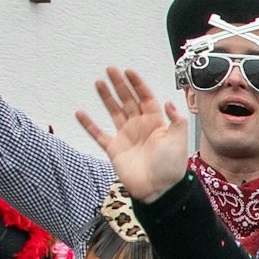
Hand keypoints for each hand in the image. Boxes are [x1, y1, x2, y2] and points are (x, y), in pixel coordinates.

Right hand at [75, 68, 191, 203]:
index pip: (146, 98)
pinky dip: (88, 124)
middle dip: (120, 85)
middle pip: (128, 100)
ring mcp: (126, 137)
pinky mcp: (114, 149)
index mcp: (156, 123)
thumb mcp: (179, 140)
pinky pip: (98, 134)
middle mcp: (140, 127)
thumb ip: (176, 120)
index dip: (138, 85)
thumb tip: (168, 101)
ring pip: (114, 111)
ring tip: (99, 82)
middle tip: (110, 69)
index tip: (129, 72)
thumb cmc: (171, 167)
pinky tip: (80, 113)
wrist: (158, 189)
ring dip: (106, 97)